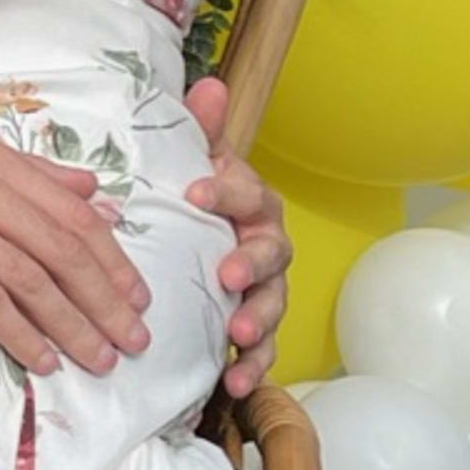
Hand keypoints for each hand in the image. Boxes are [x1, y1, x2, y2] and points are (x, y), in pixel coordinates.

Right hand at [0, 97, 149, 378]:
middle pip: (66, 252)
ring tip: (101, 360)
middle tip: (135, 340)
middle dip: (107, 302)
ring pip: (35, 281)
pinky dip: (23, 334)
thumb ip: (27, 169)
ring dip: (75, 326)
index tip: (136, 296)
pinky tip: (43, 359)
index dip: (113, 260)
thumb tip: (92, 190)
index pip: (74, 215)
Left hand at [185, 75, 290, 400]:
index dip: (225, 191)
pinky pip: (264, 352)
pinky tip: (235, 384)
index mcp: (252, 203)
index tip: (196, 192)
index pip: (246, 191)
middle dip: (252, 264)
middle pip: (272, 253)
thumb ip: (202, 131)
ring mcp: (265, 289)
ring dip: (258, 321)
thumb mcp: (197, 165)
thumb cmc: (199, 203)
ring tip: (239, 337)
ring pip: (273, 304)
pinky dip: (254, 369)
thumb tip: (209, 85)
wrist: (206, 244)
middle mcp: (267, 245)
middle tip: (229, 274)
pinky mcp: (257, 329)